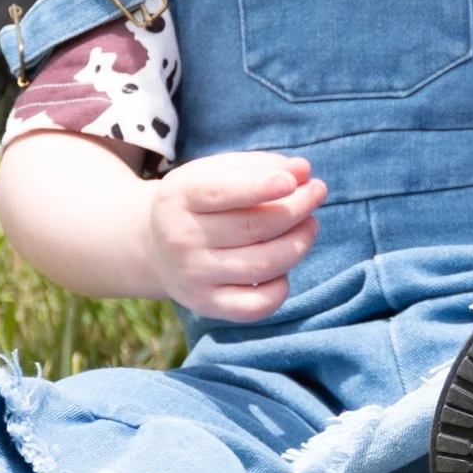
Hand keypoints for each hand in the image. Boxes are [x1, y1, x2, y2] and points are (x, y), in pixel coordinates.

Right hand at [143, 150, 323, 321]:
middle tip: (317, 193)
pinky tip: (285, 266)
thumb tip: (303, 170)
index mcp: (179, 197)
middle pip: (254, 227)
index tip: (293, 180)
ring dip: (299, 243)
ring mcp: (193, 276)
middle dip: (297, 208)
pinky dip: (281, 288)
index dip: (262, 186)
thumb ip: (261, 166)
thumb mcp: (217, 171)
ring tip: (310, 224)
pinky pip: (256, 306)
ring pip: (262, 266)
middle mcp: (181, 239)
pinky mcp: (207, 304)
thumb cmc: (201, 200)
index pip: (223, 193)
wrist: (155, 245)